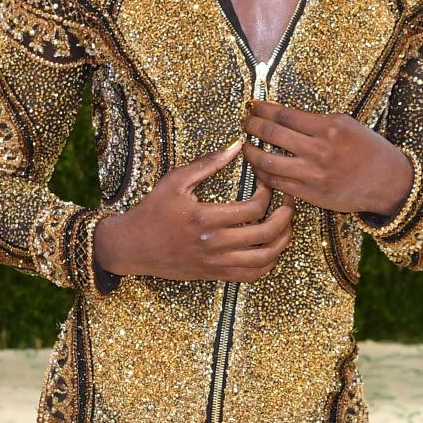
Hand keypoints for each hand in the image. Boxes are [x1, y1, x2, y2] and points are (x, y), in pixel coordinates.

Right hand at [93, 139, 294, 281]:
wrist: (133, 246)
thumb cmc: (152, 211)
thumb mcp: (175, 181)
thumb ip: (208, 164)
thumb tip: (236, 146)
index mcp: (206, 218)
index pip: (254, 207)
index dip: (269, 193)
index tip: (267, 182)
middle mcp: (214, 244)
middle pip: (266, 234)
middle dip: (285, 216)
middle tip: (289, 202)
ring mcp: (216, 263)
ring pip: (264, 259)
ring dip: (282, 241)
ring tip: (287, 225)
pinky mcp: (215, 274)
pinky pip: (251, 276)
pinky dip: (268, 263)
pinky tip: (271, 248)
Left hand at [240, 99, 413, 215]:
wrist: (388, 182)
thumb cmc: (370, 151)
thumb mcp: (349, 126)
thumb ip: (319, 122)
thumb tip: (287, 117)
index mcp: (328, 127)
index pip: (284, 114)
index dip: (262, 109)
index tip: (253, 106)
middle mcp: (318, 149)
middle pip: (272, 133)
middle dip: (252, 125)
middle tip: (244, 122)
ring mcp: (312, 173)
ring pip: (268, 161)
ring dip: (251, 152)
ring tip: (246, 146)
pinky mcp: (310, 193)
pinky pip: (277, 183)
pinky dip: (263, 174)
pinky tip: (258, 168)